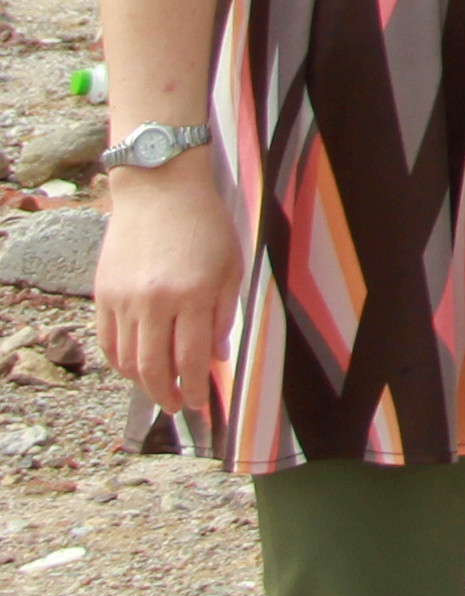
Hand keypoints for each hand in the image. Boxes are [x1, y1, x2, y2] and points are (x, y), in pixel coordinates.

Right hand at [93, 153, 235, 422]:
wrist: (159, 188)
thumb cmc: (205, 223)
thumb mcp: (231, 264)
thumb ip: (224, 313)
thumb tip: (216, 357)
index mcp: (193, 294)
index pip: (191, 358)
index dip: (196, 388)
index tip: (201, 404)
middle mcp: (154, 302)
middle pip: (155, 368)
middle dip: (168, 395)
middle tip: (179, 407)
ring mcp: (124, 300)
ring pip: (128, 360)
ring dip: (143, 383)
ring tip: (159, 391)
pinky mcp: (103, 295)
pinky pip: (108, 342)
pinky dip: (120, 362)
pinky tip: (134, 368)